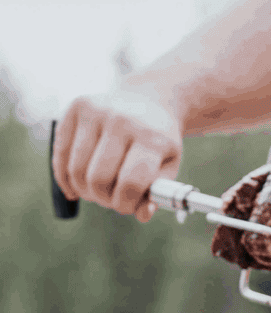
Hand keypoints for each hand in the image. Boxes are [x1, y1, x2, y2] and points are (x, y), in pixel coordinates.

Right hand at [52, 90, 182, 221]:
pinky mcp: (76, 107)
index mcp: (153, 137)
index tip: (128, 206)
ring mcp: (98, 111)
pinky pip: (60, 154)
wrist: (151, 98)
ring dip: (84, 190)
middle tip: (111, 199)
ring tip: (98, 190)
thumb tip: (142, 214)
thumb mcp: (168, 164)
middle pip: (98, 179)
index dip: (126, 204)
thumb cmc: (159, 139)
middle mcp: (123, 120)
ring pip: (76, 169)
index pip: (131, 183)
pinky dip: (65, 178)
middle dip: (103, 199)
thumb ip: (157, 192)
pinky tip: (74, 187)